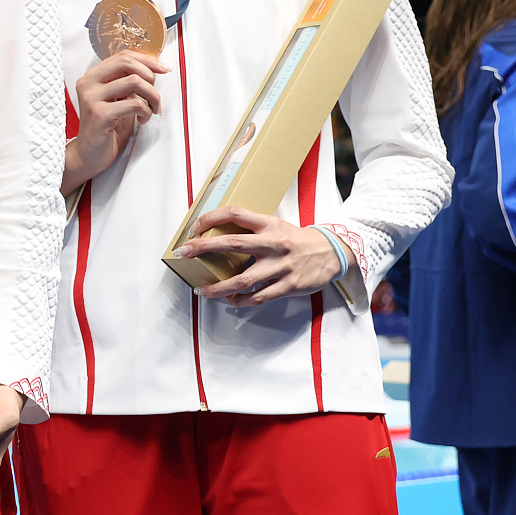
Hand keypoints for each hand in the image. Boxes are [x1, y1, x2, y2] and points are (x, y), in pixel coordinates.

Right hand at [63, 50, 167, 194]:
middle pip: (126, 63)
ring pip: (134, 82)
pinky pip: (135, 104)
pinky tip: (143, 120)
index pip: (122, 56)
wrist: (90, 154)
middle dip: (150, 75)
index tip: (163, 70)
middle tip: (155, 92)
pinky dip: (146, 111)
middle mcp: (88, 84)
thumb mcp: (117, 99)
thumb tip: (154, 67)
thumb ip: (127, 82)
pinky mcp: (100, 115)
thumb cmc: (107, 127)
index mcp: (92, 77)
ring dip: (152, 96)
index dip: (147, 60)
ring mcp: (92, 99)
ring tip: (152, 109)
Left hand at [175, 205, 341, 306]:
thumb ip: (251, 229)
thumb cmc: (296, 239)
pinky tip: (231, 300)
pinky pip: (259, 297)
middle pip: (232, 244)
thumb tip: (215, 234)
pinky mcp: (289, 285)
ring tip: (201, 291)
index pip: (234, 214)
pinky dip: (241, 301)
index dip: (210, 218)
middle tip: (183, 253)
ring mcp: (281, 266)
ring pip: (243, 280)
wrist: (332, 252)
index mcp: (268, 224)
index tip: (193, 229)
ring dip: (218, 288)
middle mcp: (274, 243)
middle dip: (203, 248)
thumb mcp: (275, 226)